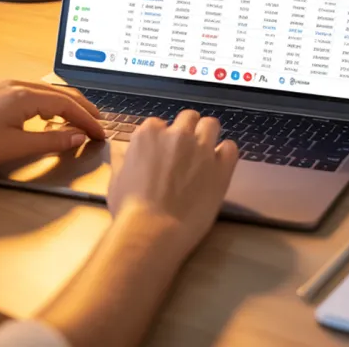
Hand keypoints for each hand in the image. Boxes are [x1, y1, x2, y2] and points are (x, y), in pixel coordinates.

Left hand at [0, 79, 106, 171]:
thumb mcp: (16, 146)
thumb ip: (51, 140)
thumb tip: (77, 136)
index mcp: (24, 95)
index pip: (66, 104)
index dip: (86, 119)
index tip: (99, 133)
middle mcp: (17, 84)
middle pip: (60, 93)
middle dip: (82, 108)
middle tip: (98, 124)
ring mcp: (5, 85)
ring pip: (46, 90)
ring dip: (66, 105)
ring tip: (80, 120)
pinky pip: (32, 92)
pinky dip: (49, 103)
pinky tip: (50, 115)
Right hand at [106, 110, 239, 256]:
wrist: (152, 230)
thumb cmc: (130, 208)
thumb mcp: (117, 178)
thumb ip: (124, 159)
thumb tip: (125, 152)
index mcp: (149, 134)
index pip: (160, 124)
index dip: (163, 139)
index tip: (163, 153)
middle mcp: (177, 134)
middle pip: (188, 118)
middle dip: (187, 130)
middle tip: (186, 151)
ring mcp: (201, 148)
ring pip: (211, 125)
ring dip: (207, 136)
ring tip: (204, 154)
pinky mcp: (221, 166)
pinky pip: (231, 148)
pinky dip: (226, 153)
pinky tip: (219, 165)